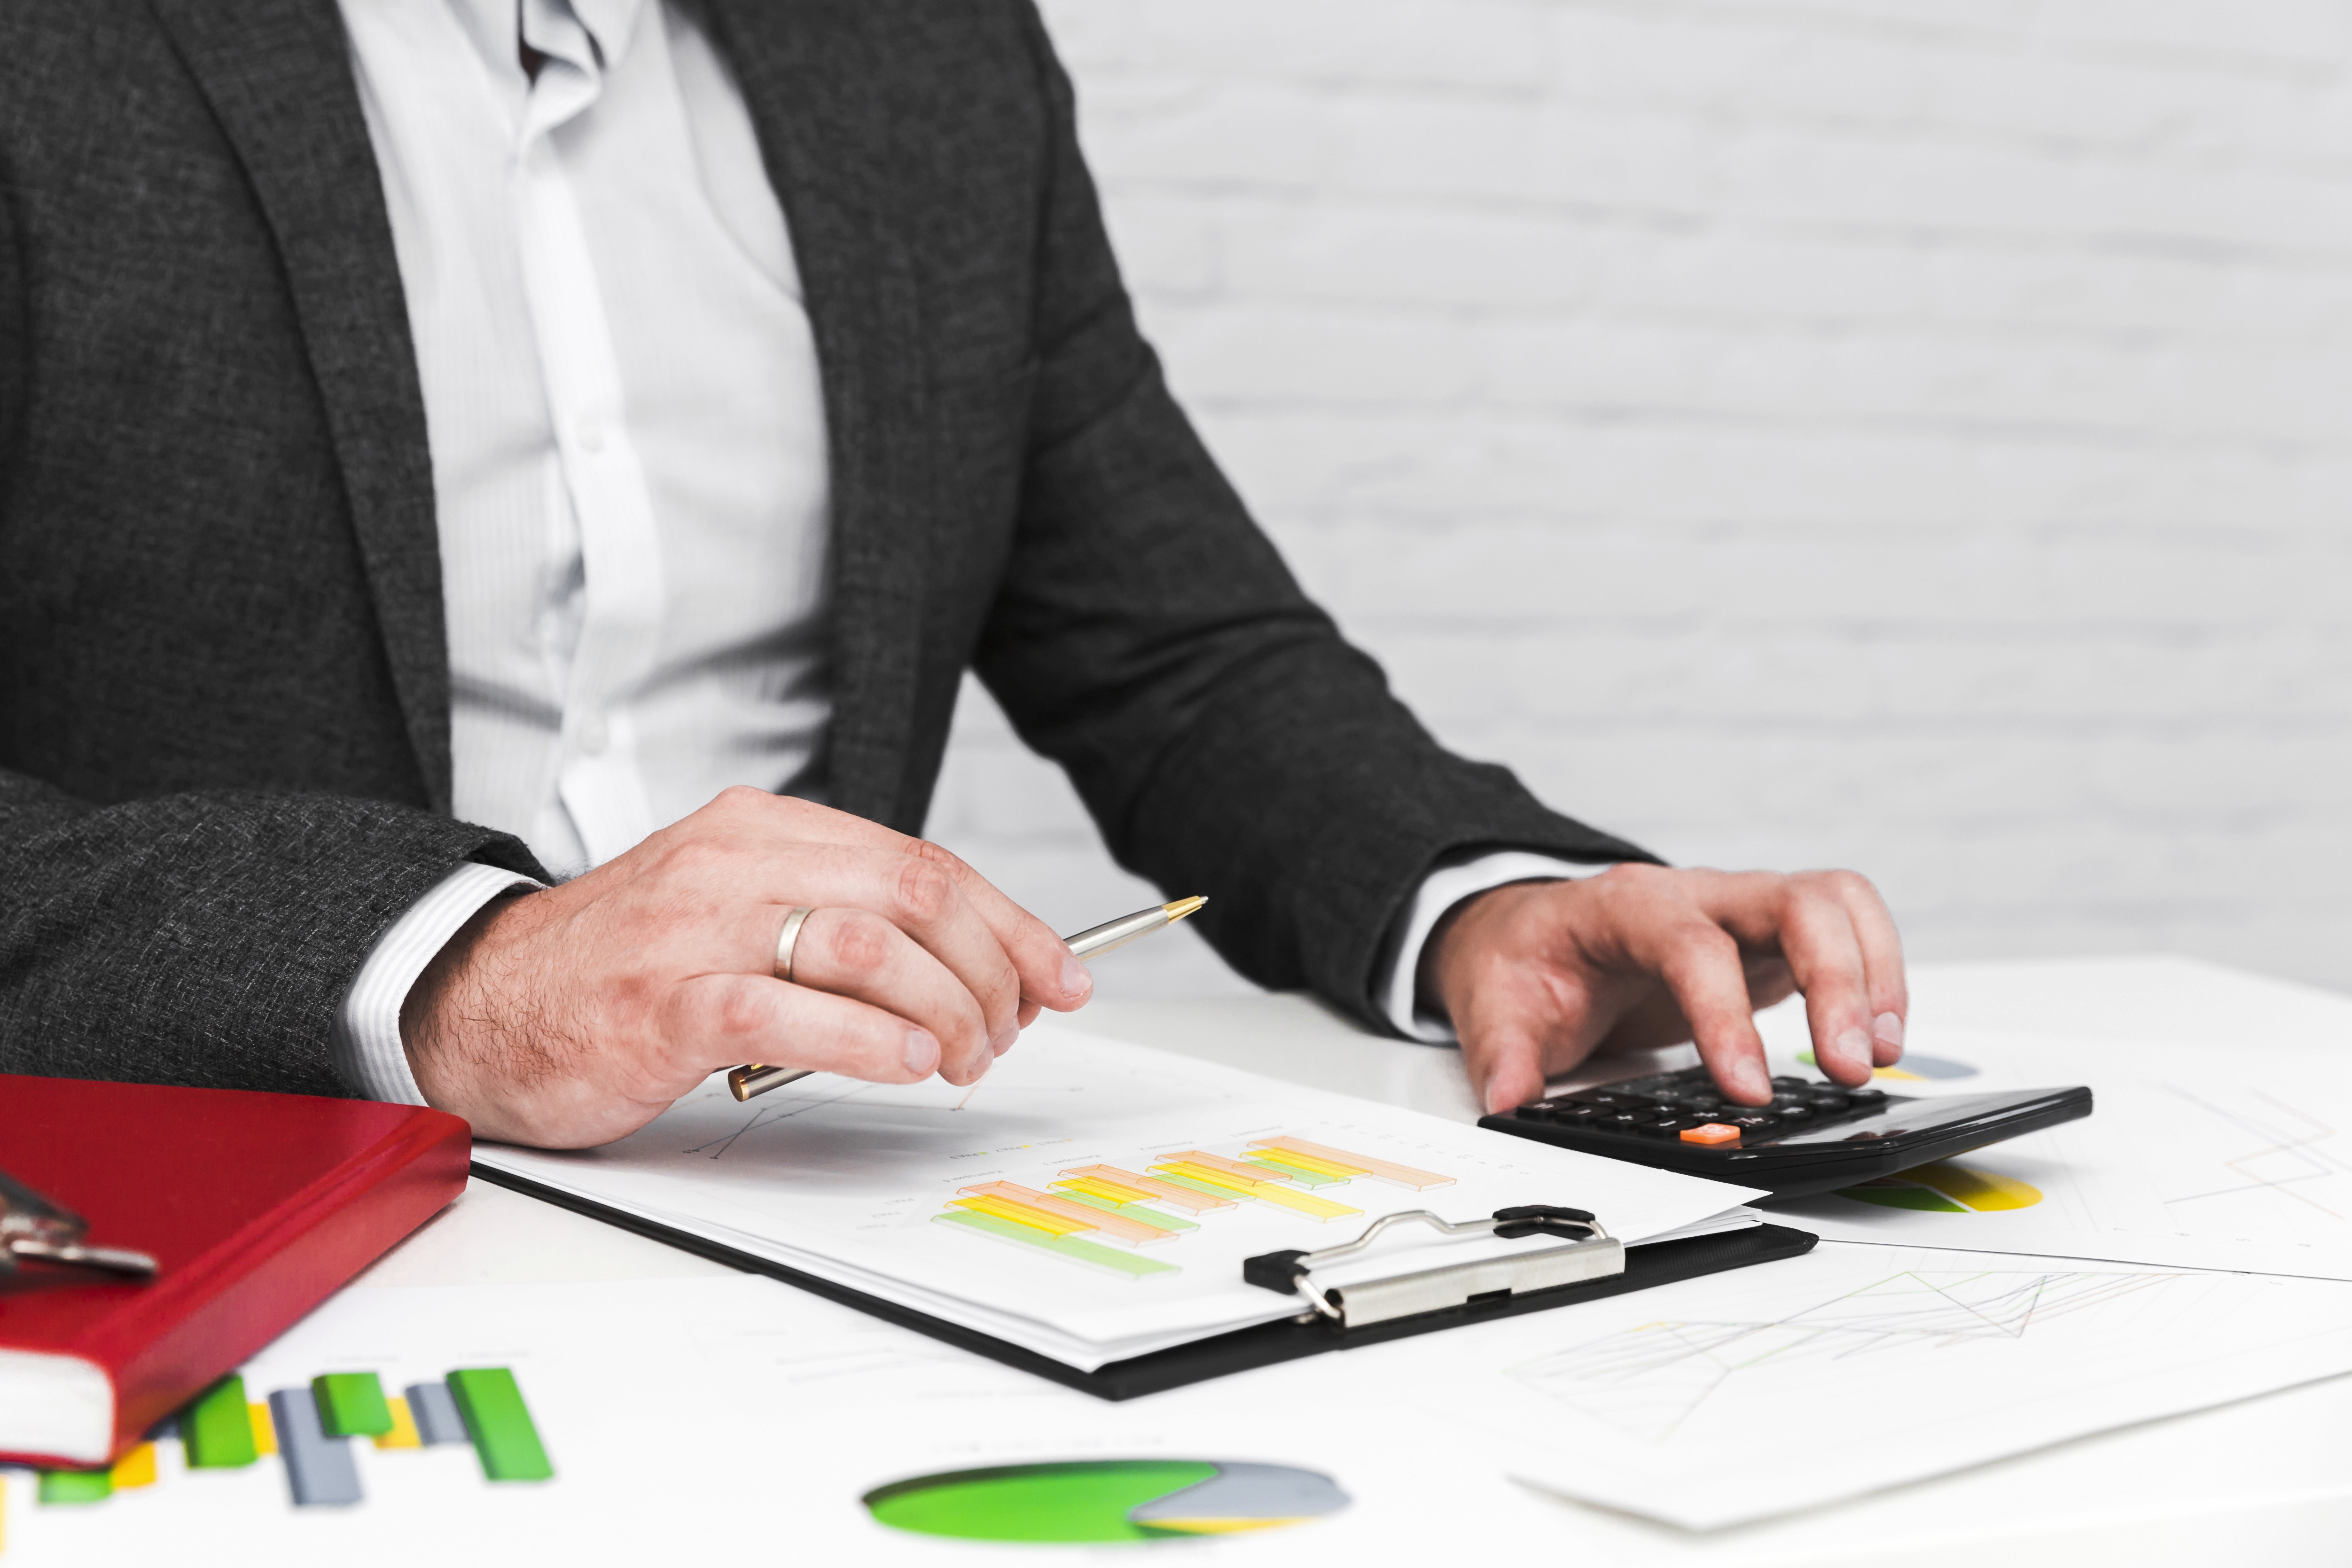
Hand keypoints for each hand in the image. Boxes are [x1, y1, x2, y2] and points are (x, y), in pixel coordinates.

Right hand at [400, 788, 1092, 1148]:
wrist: (483, 1001)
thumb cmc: (627, 968)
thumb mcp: (742, 913)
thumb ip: (841, 923)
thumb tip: (970, 968)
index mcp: (763, 829)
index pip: (923, 862)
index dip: (1009, 924)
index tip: (1058, 978)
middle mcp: (734, 862)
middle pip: (913, 893)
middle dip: (989, 969)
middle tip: (1002, 1033)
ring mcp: (695, 930)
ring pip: (866, 942)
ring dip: (942, 1007)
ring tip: (959, 1057)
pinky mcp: (662, 1002)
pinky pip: (783, 1009)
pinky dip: (863, 1037)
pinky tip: (902, 1061)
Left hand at [1421, 864, 1905, 1113]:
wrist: (1533, 930)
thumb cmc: (1526, 960)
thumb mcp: (1493, 1005)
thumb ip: (1502, 1055)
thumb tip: (1511, 1101)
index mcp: (1626, 906)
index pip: (1691, 945)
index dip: (1725, 1014)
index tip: (1747, 1089)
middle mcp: (1698, 895)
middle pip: (1793, 902)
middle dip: (1835, 982)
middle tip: (1850, 1070)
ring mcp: (1742, 911)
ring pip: (1835, 904)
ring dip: (1873, 975)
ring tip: (1880, 1056)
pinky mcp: (1770, 940)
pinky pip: (1845, 932)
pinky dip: (1877, 978)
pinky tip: (1878, 1040)